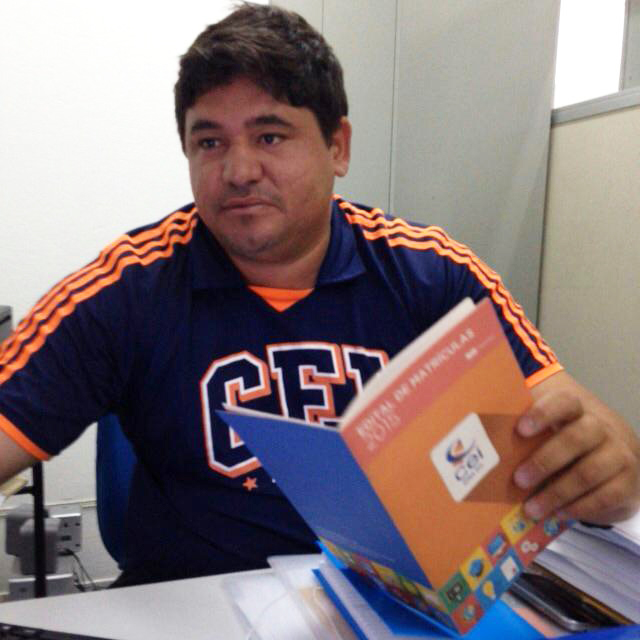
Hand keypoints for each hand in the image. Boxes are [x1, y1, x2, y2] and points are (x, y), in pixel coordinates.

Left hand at [513, 372, 639, 524]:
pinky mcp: (629, 482)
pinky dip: (579, 507)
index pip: (564, 402)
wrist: (619, 459)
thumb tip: (480, 441)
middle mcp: (601, 427)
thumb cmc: (567, 443)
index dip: (543, 414)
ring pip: (588, 472)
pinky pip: (605, 496)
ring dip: (557, 492)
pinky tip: (559, 514)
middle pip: (575, 438)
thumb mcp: (550, 431)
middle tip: (518, 480)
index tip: (520, 429)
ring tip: (532, 508)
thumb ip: (525, 431)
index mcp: (576, 409)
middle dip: (545, 461)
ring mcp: (619, 453)